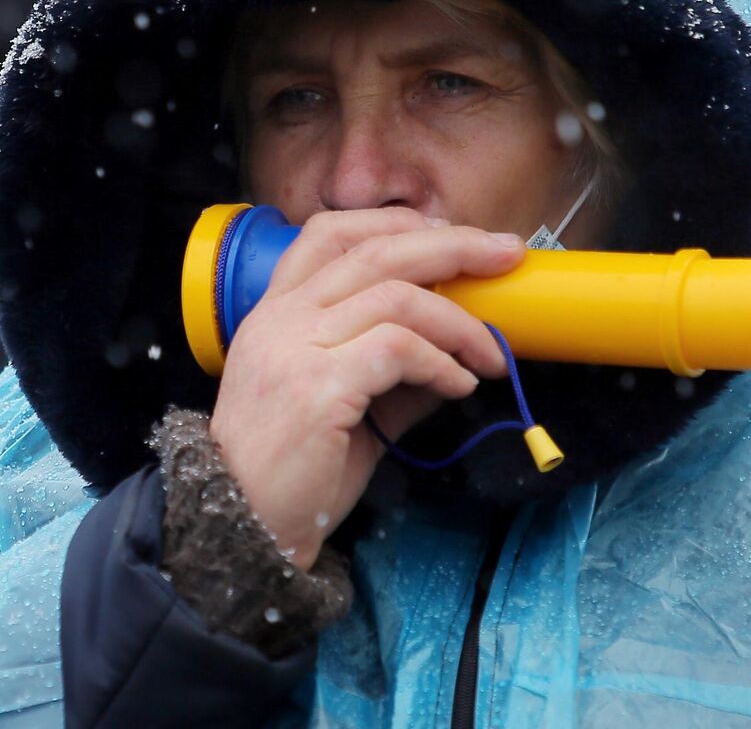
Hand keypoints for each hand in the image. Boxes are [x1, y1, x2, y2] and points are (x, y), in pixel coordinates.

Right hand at [207, 208, 524, 569]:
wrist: (243, 527)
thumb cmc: (291, 472)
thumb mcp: (343, 406)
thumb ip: (392, 373)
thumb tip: (458, 355)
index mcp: (275, 312)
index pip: (330, 232)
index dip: (395, 222)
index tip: (450, 234)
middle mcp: (281, 318)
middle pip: (376, 250)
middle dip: (454, 246)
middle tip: (507, 255)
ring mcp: (295, 347)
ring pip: (396, 297)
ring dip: (460, 324)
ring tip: (491, 356)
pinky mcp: (317, 386)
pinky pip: (397, 350)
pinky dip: (442, 363)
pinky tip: (459, 387)